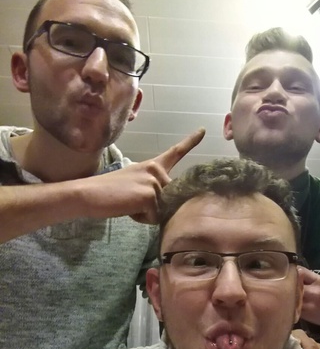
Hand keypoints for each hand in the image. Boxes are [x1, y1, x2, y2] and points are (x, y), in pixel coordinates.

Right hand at [84, 128, 204, 222]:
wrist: (88, 194)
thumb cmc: (109, 193)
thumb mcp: (135, 186)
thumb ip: (154, 189)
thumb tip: (169, 203)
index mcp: (152, 165)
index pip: (175, 153)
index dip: (190, 142)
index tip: (203, 130)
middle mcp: (156, 170)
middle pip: (171, 198)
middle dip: (155, 206)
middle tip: (130, 199)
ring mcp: (154, 182)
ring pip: (162, 210)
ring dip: (146, 213)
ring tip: (127, 202)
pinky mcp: (150, 195)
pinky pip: (154, 217)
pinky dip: (141, 218)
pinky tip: (127, 207)